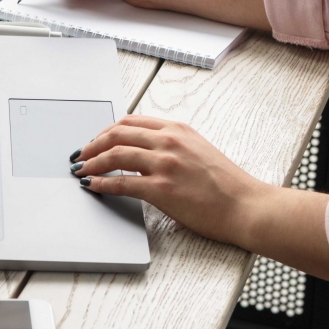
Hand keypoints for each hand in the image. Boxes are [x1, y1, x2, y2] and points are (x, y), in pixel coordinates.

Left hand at [70, 115, 266, 246]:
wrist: (247, 206)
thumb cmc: (226, 184)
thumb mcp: (198, 150)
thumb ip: (170, 145)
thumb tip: (139, 151)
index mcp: (177, 130)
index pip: (130, 122)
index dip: (105, 131)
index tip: (95, 141)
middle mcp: (170, 141)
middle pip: (116, 134)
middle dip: (92, 145)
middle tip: (81, 155)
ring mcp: (165, 164)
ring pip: (115, 155)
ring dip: (92, 163)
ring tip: (81, 170)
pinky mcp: (162, 188)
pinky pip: (121, 183)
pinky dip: (102, 183)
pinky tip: (93, 186)